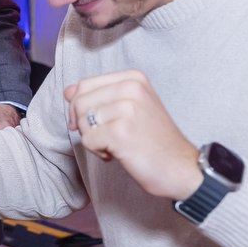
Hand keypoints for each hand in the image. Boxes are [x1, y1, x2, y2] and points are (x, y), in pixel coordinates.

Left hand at [64, 69, 200, 200]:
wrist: (180, 168)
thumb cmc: (153, 140)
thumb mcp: (127, 109)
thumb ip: (97, 96)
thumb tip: (67, 91)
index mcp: (133, 78)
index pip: (85, 84)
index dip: (80, 107)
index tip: (94, 123)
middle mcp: (131, 87)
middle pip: (79, 102)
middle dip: (84, 124)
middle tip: (106, 138)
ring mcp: (127, 108)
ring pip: (81, 122)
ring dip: (93, 139)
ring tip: (115, 146)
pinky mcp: (121, 131)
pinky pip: (87, 140)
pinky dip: (98, 152)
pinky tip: (118, 154)